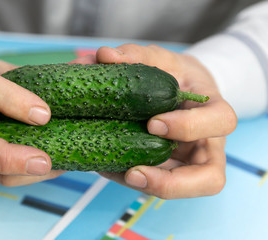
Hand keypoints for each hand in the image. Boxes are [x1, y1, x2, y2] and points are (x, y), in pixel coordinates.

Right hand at [0, 59, 63, 184]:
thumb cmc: (0, 87)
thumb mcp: (16, 72)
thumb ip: (50, 73)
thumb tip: (92, 62)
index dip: (14, 101)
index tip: (45, 115)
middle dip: (9, 158)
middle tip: (44, 162)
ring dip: (28, 174)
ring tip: (58, 166)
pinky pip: (2, 179)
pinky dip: (30, 177)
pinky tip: (53, 168)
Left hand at [75, 44, 236, 198]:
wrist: (179, 90)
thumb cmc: (176, 76)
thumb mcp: (162, 59)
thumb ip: (136, 55)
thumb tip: (104, 56)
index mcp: (212, 111)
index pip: (220, 122)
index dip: (190, 127)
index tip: (153, 123)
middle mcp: (205, 143)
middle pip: (209, 177)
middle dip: (172, 181)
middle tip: (134, 172)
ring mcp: (187, 161)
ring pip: (181, 189)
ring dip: (148, 188)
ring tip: (116, 175)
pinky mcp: (167, 170)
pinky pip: (154, 183)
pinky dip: (131, 179)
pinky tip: (106, 167)